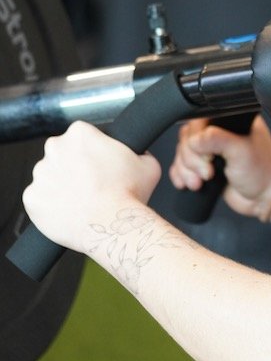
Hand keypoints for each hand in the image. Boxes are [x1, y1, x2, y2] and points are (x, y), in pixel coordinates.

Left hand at [22, 122, 160, 254]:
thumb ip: (139, 153)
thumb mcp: (148, 165)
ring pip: (49, 177)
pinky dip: (51, 206)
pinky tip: (69, 212)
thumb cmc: (129, 195)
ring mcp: (40, 174)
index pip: (82, 135)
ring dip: (61, 186)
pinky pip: (39, 200)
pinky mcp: (31, 198)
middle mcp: (55, 148)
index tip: (100, 165)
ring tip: (82, 201)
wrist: (111, 227)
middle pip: (62, 153)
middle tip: (91, 184)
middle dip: (73, 166)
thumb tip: (139, 155)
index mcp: (80, 133)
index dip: (93, 151)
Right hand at [169, 114, 270, 221]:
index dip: (196, 140)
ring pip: (182, 154)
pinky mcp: (204, 167)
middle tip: (207, 173)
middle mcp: (218, 133)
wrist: (266, 198)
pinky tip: (187, 183)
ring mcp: (210, 151)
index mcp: (229, 121)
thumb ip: (216, 139)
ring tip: (200, 182)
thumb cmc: (262, 172)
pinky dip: (180, 175)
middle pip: (186, 139)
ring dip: (185, 170)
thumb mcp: (240, 151)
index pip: (197, 122)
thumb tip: (193, 141)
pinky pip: (181, 167)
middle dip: (191, 160)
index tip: (208, 157)